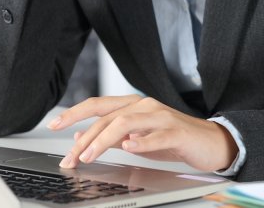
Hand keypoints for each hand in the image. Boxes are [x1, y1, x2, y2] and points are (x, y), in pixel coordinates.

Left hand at [47, 95, 237, 172]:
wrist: (210, 142)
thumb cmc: (172, 140)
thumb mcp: (135, 138)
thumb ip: (110, 137)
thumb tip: (81, 138)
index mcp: (131, 105)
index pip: (96, 105)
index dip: (73, 114)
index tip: (53, 125)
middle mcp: (143, 106)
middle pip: (106, 117)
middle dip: (84, 138)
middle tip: (70, 158)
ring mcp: (160, 116)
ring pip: (125, 123)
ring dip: (104, 140)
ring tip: (90, 156)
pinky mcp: (176, 131)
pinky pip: (156, 135)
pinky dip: (141, 141)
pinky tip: (129, 148)